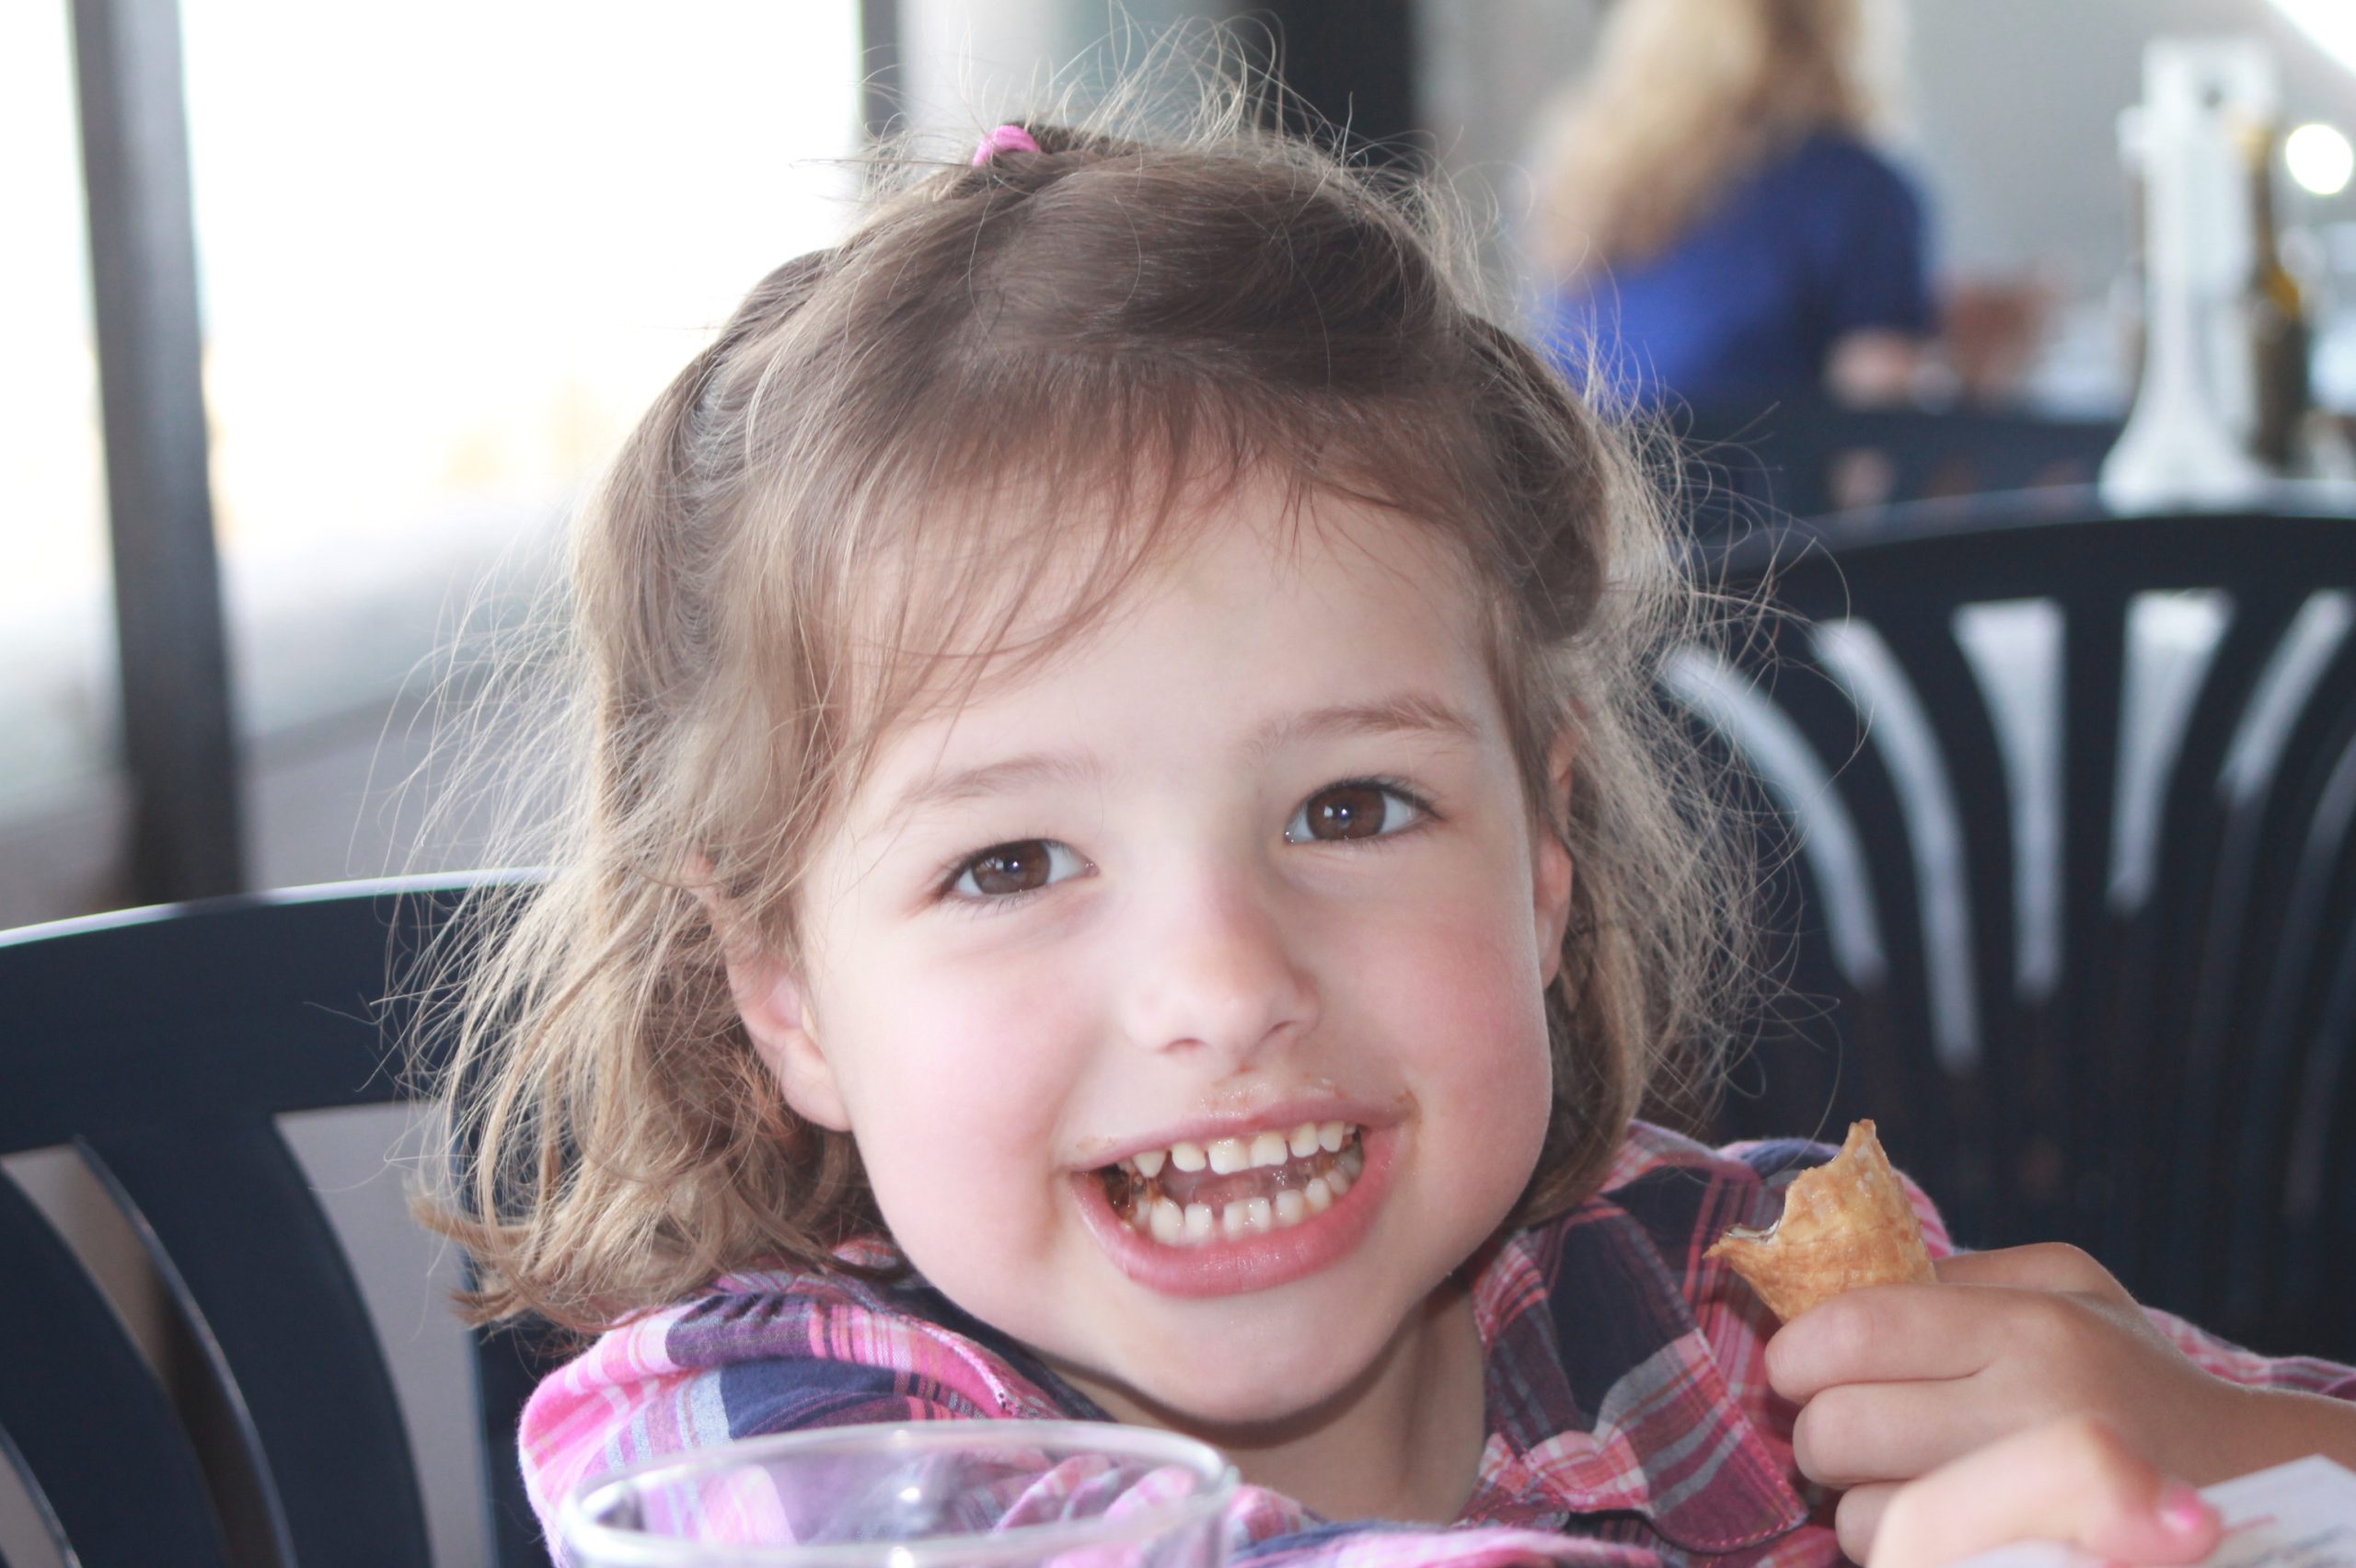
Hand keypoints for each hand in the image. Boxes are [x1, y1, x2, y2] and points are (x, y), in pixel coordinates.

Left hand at [1767, 1244, 2263, 1560]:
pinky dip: (1892, 1547)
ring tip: (1890, 1477)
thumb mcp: (2062, 1285)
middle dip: (1813, 1429)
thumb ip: (1951, 1276)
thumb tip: (1830, 1287)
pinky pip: (1905, 1562)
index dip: (1797, 1351)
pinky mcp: (2027, 1561)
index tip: (1797, 1365)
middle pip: (1839, 1426)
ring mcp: (2034, 1503)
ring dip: (1849, 1500)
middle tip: (1839, 1425)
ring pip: (1861, 1512)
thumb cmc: (2127, 1371)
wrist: (2247, 1480)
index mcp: (2032, 1328)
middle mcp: (2034, 1414)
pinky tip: (1927, 1521)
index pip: (1854, 1331)